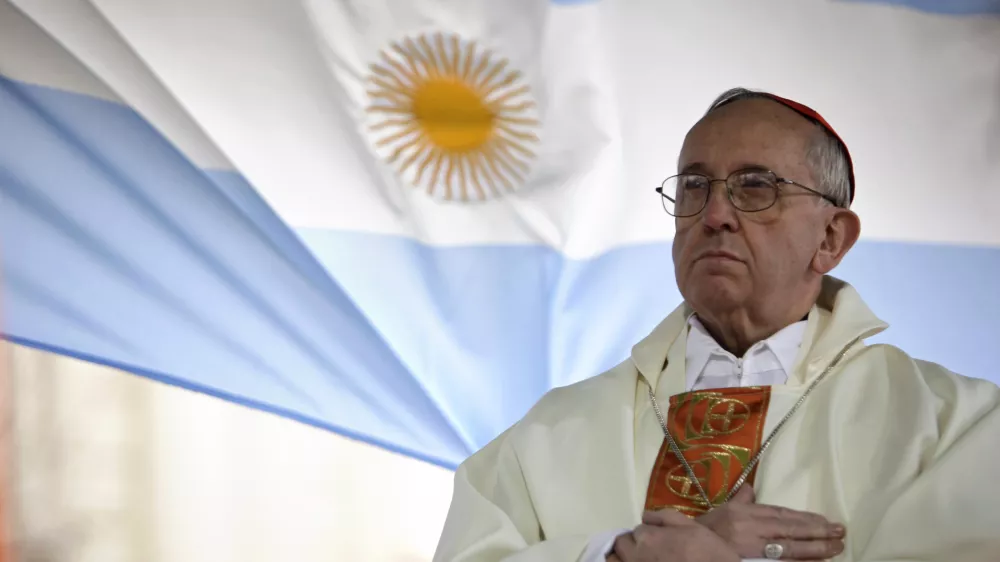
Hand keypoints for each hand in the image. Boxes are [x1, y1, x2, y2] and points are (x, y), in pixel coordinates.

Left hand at [608, 508, 739, 561]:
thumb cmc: (710, 554)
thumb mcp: (692, 527)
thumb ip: (665, 518)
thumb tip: (645, 516)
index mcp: (648, 538)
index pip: (637, 531)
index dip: (647, 534)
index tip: (657, 540)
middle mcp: (636, 557)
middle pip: (621, 545)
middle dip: (631, 545)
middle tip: (647, 550)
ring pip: (614, 561)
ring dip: (621, 558)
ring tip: (636, 558)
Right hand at [695, 485, 845, 559]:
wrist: (688, 550)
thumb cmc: (707, 531)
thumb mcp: (723, 510)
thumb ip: (740, 499)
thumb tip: (749, 486)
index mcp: (744, 512)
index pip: (781, 513)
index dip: (805, 517)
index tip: (825, 520)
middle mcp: (750, 527)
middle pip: (790, 530)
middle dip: (817, 531)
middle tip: (840, 532)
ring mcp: (752, 548)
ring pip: (790, 548)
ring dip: (816, 548)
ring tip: (836, 547)